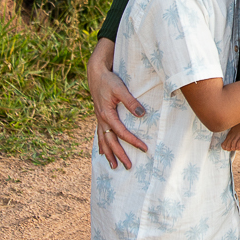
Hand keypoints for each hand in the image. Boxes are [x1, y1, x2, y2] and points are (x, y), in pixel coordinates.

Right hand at [87, 39, 147, 169]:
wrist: (96, 73)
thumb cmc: (109, 80)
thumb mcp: (120, 89)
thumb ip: (131, 102)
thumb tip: (142, 114)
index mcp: (107, 114)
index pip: (122, 133)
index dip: (133, 141)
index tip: (144, 149)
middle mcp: (101, 119)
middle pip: (110, 142)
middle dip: (119, 155)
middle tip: (128, 166)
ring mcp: (99, 119)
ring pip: (103, 141)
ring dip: (108, 154)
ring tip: (113, 166)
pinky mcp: (99, 116)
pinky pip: (99, 135)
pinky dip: (101, 145)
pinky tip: (102, 152)